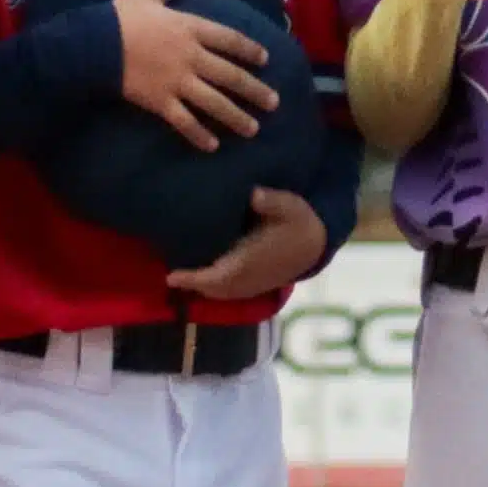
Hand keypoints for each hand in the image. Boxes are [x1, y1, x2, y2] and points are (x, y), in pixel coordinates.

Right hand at [113, 0, 276, 149]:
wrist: (94, 44)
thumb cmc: (120, 17)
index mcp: (190, 28)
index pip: (229, 39)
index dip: (249, 49)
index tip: (265, 59)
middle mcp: (191, 56)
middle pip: (230, 75)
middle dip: (254, 90)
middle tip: (273, 103)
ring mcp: (177, 81)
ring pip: (214, 102)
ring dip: (235, 117)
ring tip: (253, 129)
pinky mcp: (161, 101)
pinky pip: (184, 121)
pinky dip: (199, 134)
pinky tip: (213, 146)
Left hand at [164, 187, 331, 302]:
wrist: (316, 243)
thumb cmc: (299, 221)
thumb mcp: (289, 205)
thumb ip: (272, 201)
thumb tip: (253, 194)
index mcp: (251, 261)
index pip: (216, 276)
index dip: (193, 278)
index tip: (171, 276)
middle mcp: (249, 278)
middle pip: (214, 289)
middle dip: (193, 284)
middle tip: (172, 275)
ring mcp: (254, 284)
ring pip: (222, 292)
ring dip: (204, 287)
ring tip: (184, 276)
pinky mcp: (258, 285)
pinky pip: (231, 292)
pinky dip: (216, 288)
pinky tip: (207, 277)